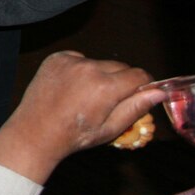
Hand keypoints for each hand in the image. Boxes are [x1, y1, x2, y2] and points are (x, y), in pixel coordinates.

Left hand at [0, 51, 166, 183]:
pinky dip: (80, 70)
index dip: (143, 85)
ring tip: (85, 97)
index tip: (139, 94)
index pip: (139, 75)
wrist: (36, 131)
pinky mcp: (57, 58)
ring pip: (99, 63)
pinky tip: (71, 88)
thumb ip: (136, 107)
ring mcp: (70, 61)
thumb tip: (159, 92)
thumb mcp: (111, 128)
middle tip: (108, 101)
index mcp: (105, 87)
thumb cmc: (74, 135)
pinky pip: (79, 59)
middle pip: (120, 67)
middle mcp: (88, 68)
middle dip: (120, 82)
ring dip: (99, 75)